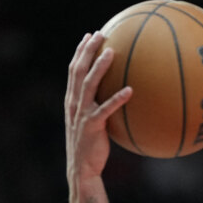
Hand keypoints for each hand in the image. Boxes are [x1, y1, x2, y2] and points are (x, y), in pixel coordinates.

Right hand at [65, 31, 131, 183]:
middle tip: (100, 34)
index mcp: (72, 100)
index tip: (90, 35)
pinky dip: (117, 99)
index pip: (73, 70)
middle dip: (87, 51)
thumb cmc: (90, 146)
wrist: (82, 168)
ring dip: (99, 67)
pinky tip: (130, 90)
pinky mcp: (92, 126)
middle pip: (78, 71)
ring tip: (112, 53)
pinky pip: (106, 109)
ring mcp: (81, 114)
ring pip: (88, 85)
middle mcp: (73, 103)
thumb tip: (120, 93)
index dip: (80, 52)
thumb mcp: (92, 122)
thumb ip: (99, 106)